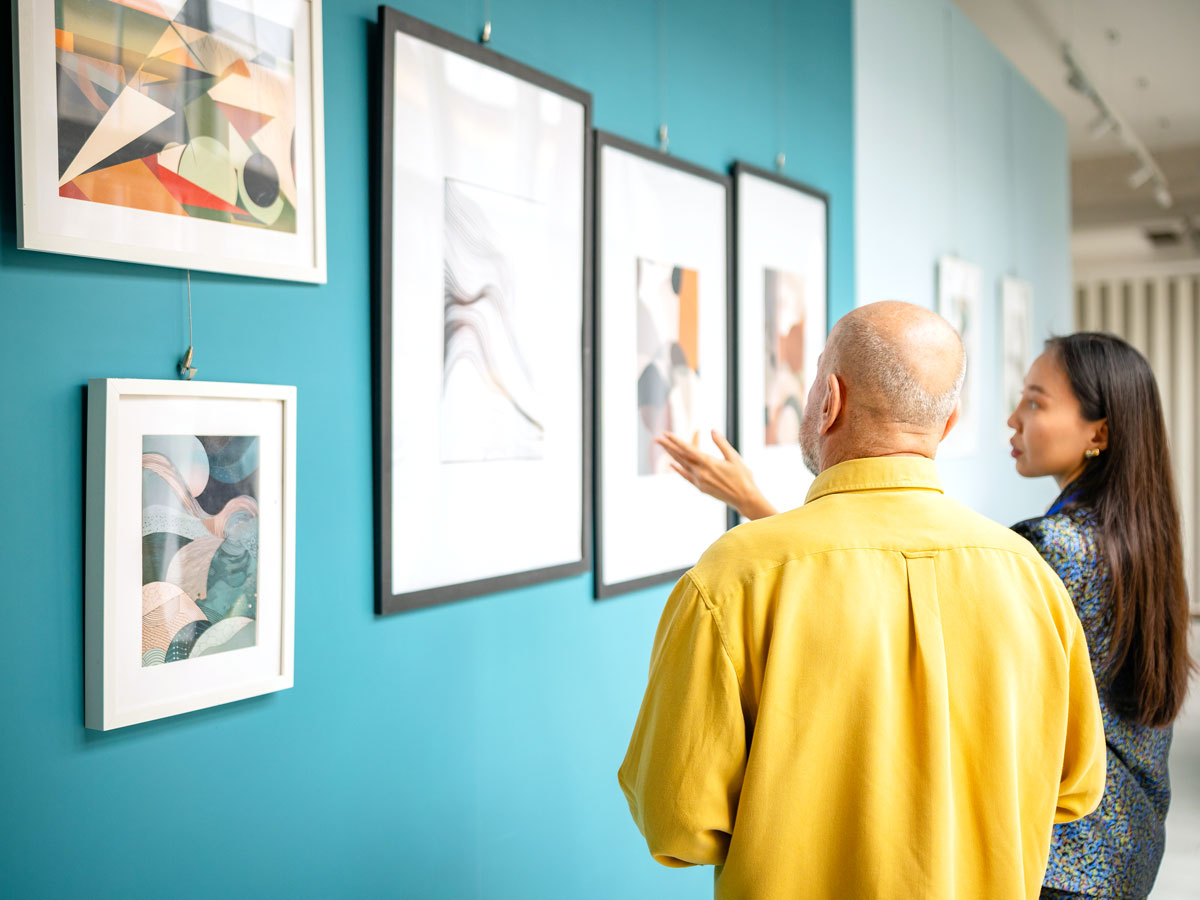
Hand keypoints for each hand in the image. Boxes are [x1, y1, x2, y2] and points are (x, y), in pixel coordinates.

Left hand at [655, 430, 777, 520]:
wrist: (745, 499)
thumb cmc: (743, 477)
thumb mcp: (734, 457)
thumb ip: (721, 444)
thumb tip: (712, 430)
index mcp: (709, 463)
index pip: (688, 449)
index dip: (676, 441)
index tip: (666, 434)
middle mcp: (701, 472)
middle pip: (680, 457)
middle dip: (668, 446)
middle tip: (657, 439)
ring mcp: (699, 481)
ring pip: (682, 465)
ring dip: (672, 456)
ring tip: (663, 448)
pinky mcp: (701, 488)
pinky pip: (686, 476)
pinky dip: (678, 470)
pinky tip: (672, 465)